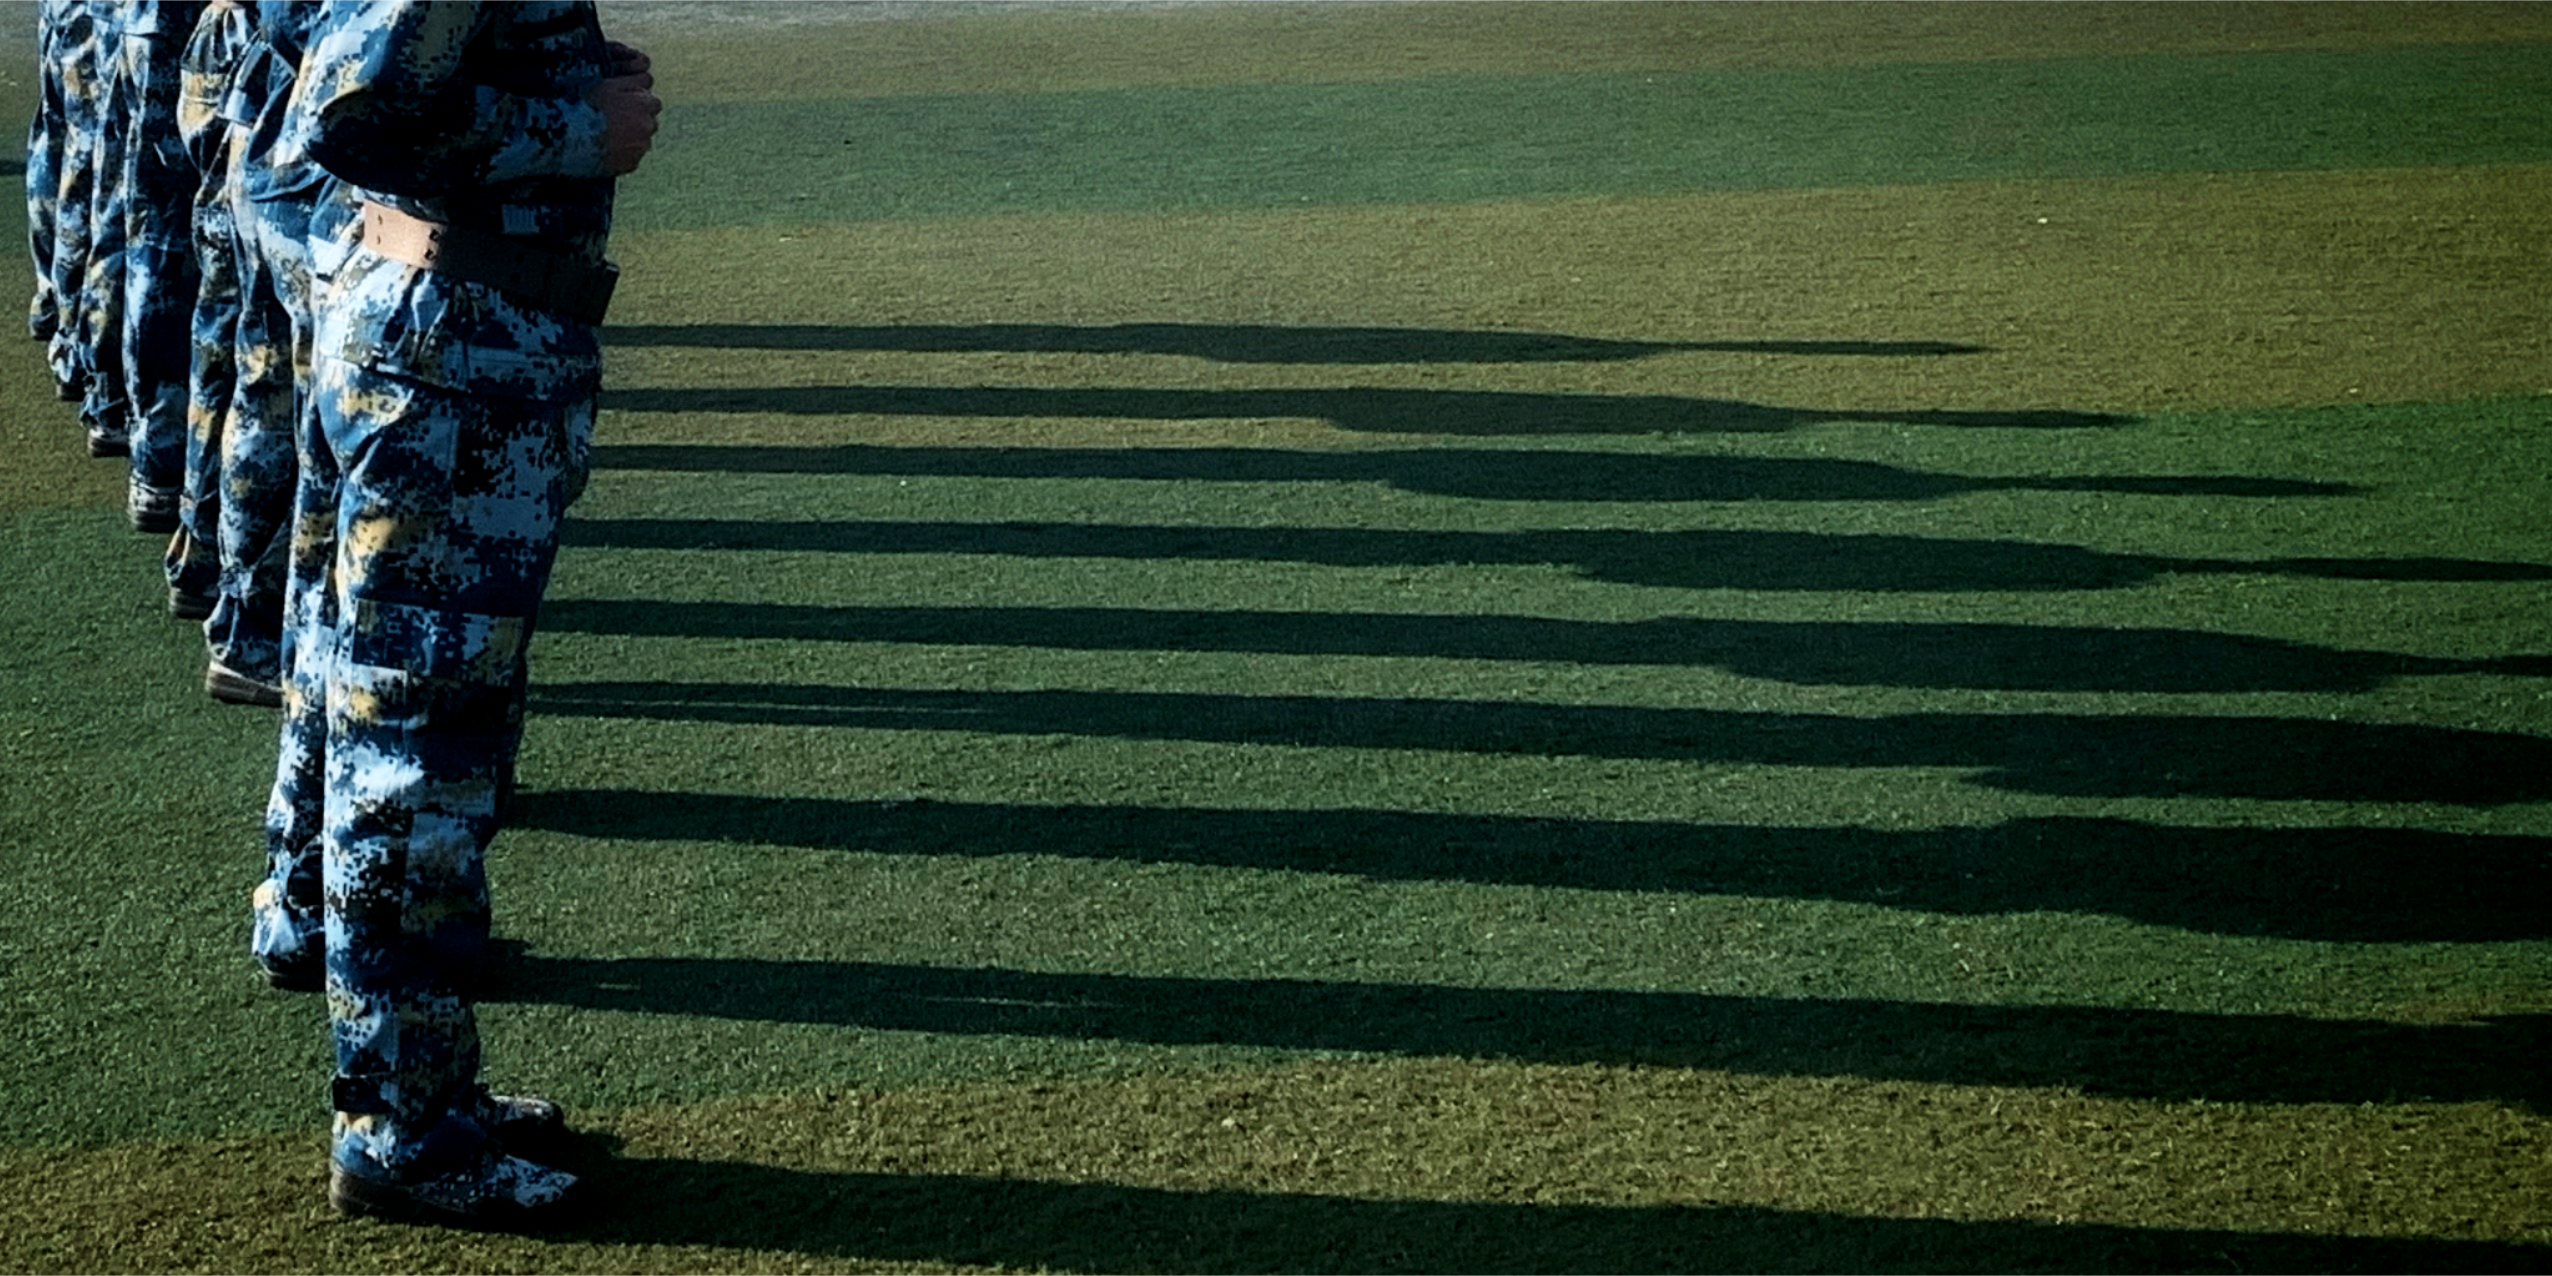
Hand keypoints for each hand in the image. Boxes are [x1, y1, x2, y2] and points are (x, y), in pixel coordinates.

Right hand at [588, 44, 660, 175]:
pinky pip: (631, 158)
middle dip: (635, 121)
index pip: (652, 102)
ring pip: (641, 141)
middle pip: (648, 123)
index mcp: (645, 103)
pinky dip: (622, 155)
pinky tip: (604, 149)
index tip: (621, 105)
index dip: (636, 103)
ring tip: (605, 136)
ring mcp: (641, 147)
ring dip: (630, 138)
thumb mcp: (607, 83)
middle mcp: (648, 126)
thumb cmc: (586, 102)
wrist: (571, 133)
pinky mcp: (631, 164)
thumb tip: (645, 78)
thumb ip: (630, 81)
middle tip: (612, 121)